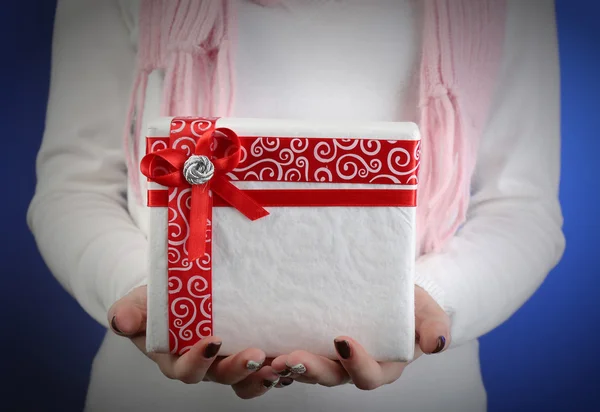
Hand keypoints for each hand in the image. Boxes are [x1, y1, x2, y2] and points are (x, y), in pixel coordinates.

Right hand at [107, 286, 281, 398]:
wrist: (177, 291)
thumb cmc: (156, 301)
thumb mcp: (139, 303)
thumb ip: (128, 312)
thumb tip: (119, 320)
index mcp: (177, 358)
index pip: (187, 369)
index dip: (198, 360)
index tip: (212, 341)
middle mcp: (205, 365)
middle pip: (223, 376)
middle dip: (239, 369)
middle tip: (255, 355)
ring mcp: (228, 359)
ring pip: (247, 378)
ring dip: (264, 375)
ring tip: (280, 365)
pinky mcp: (248, 348)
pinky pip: (264, 365)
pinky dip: (277, 364)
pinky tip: (292, 356)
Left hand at [269, 286, 450, 389]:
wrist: (388, 294)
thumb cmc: (408, 305)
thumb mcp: (427, 309)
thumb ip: (435, 325)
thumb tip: (437, 344)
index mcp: (382, 366)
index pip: (368, 376)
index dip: (356, 363)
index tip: (342, 340)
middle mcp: (352, 368)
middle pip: (330, 377)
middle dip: (310, 369)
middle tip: (290, 357)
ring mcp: (329, 358)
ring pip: (307, 371)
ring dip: (288, 365)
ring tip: (269, 357)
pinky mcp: (312, 344)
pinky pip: (293, 357)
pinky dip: (277, 354)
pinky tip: (260, 347)